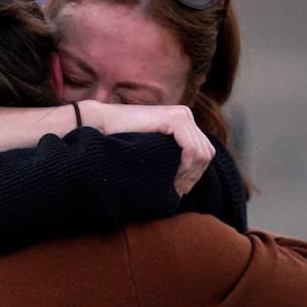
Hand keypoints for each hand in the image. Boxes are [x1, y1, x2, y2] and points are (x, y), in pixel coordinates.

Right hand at [85, 101, 213, 195]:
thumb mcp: (153, 152)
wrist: (100, 126)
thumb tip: (186, 185)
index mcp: (182, 122)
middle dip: (193, 175)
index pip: (203, 152)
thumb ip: (170, 158)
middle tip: (175, 191)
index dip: (194, 175)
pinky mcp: (175, 119)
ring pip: (203, 153)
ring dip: (189, 174)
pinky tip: (171, 175)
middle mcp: (185, 115)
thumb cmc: (120, 142)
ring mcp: (182, 115)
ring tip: (171, 184)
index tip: (176, 190)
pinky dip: (185, 166)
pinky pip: (192, 150)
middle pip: (206, 153)